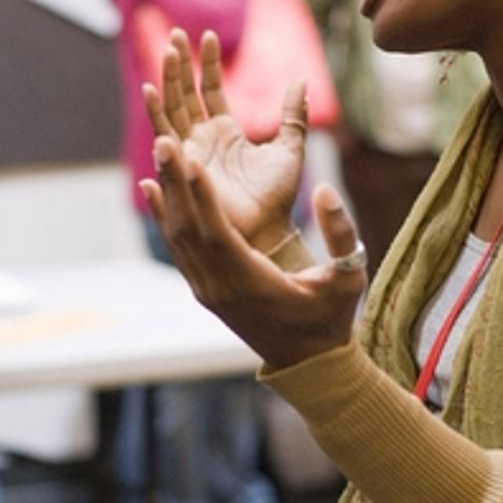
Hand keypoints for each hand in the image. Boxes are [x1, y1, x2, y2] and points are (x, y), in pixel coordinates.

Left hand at [141, 140, 366, 368]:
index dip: (204, 198)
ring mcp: (208, 290)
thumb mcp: (348, 280)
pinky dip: (164, 215)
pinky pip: (178, 246)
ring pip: (178, 236)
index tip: (192, 159)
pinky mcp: (204, 288)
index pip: (219, 236)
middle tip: (162, 140)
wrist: (307, 362)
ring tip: (159, 150)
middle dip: (175, 183)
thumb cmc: (330, 318)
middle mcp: (221, 288)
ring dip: (167, 193)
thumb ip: (341, 235)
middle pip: (189, 229)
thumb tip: (325, 190)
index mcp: (253, 284)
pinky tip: (154, 186)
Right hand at [143, 28, 302, 243]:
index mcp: (226, 133)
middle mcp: (203, 139)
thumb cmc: (278, 197)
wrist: (266, 228)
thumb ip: (293, 115)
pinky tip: (151, 88)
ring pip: (172, 108)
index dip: (209, 64)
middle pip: (185, 94)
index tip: (208, 35)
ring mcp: (190, 150)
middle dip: (180, 64)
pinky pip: (164, 134)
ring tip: (169, 50)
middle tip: (177, 33)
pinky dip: (155, 111)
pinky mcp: (182, 164)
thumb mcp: (291, 148)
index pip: (211, 90)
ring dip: (168, 79)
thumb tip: (300, 81)